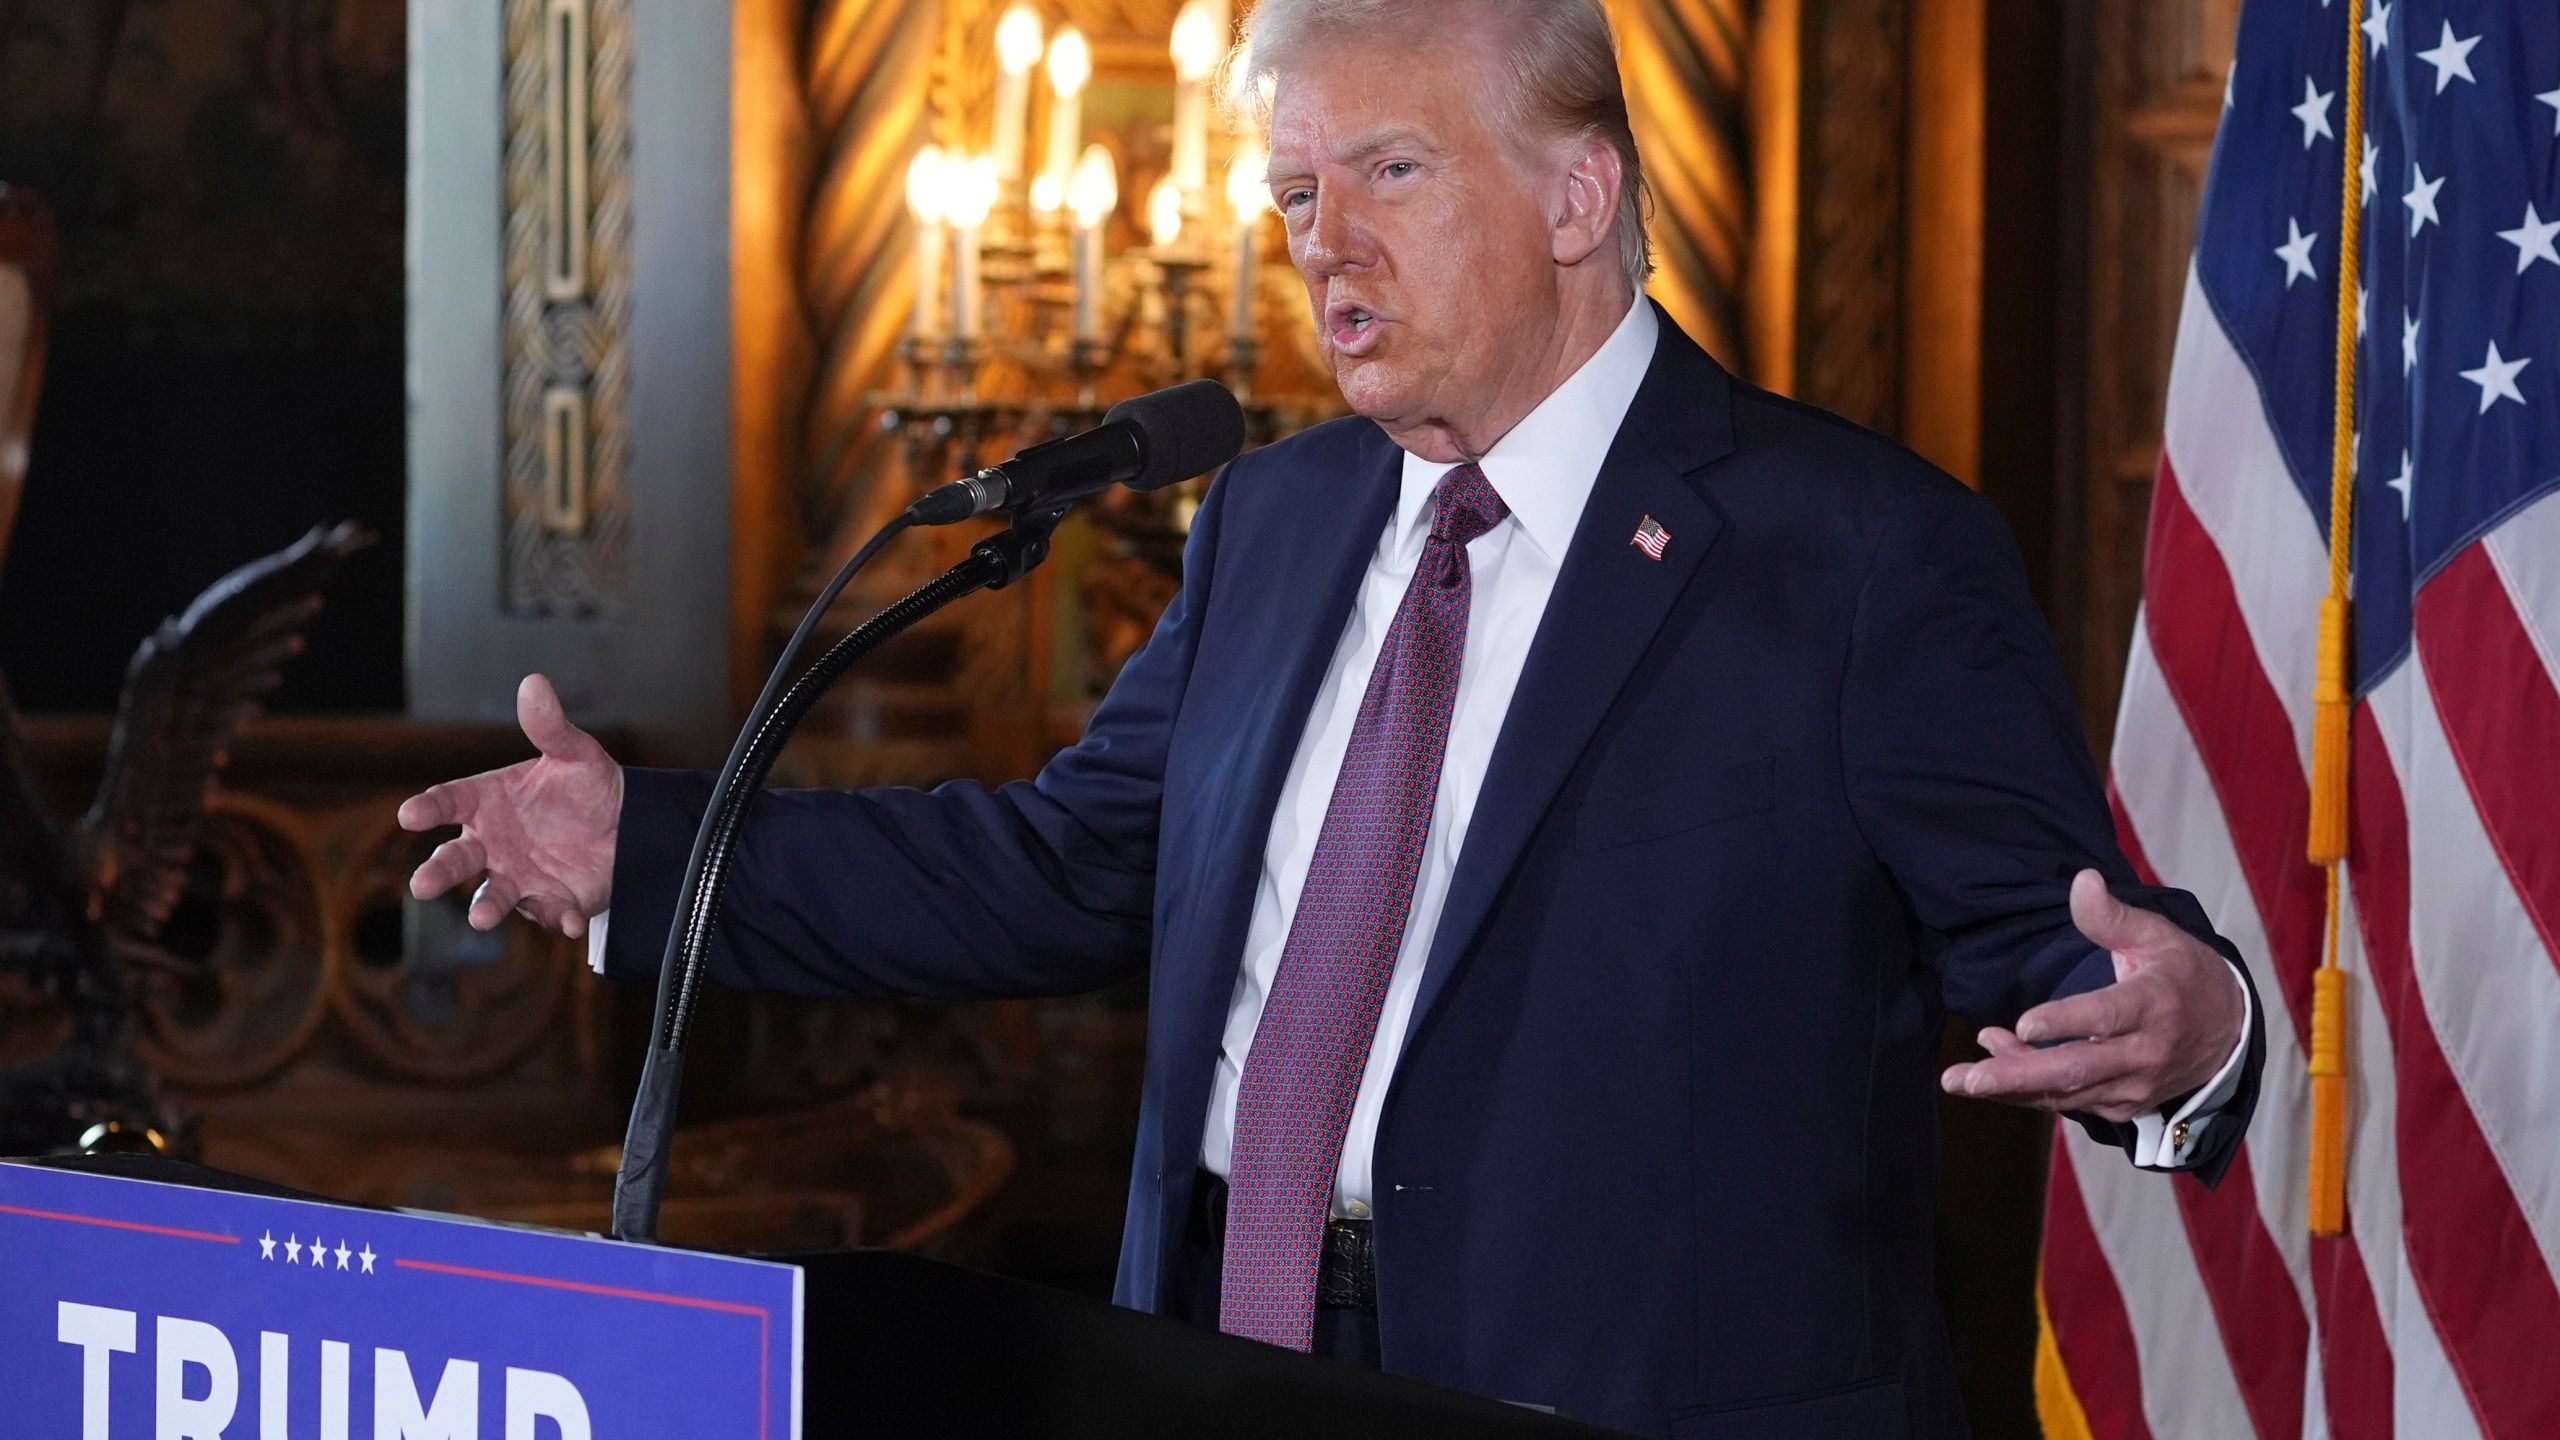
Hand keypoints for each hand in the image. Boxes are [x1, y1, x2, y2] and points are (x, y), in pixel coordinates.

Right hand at [398, 674, 622, 936]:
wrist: (626, 825)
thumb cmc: (586, 786)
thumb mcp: (574, 753)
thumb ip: (550, 727)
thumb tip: (534, 683)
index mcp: (487, 800)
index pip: (449, 801)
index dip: (428, 807)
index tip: (409, 814)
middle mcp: (493, 842)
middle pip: (456, 859)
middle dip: (439, 872)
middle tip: (423, 885)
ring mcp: (518, 875)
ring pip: (494, 895)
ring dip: (488, 907)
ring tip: (482, 918)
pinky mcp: (551, 900)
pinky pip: (550, 912)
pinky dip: (556, 917)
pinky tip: (568, 919)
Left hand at [1940, 869, 2246, 1122]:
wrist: (2228, 1031)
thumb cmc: (2180, 973)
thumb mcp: (2155, 935)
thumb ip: (2111, 916)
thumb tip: (2082, 879)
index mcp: (2153, 1005)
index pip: (2106, 1016)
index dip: (2065, 1022)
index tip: (2023, 1024)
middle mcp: (2145, 1052)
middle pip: (2077, 1069)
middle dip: (2017, 1074)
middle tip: (1966, 1078)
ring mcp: (2134, 1085)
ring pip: (2066, 1093)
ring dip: (2012, 1086)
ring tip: (1962, 1077)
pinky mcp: (2123, 1105)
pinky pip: (2070, 1102)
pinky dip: (2029, 1092)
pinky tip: (1995, 1066)